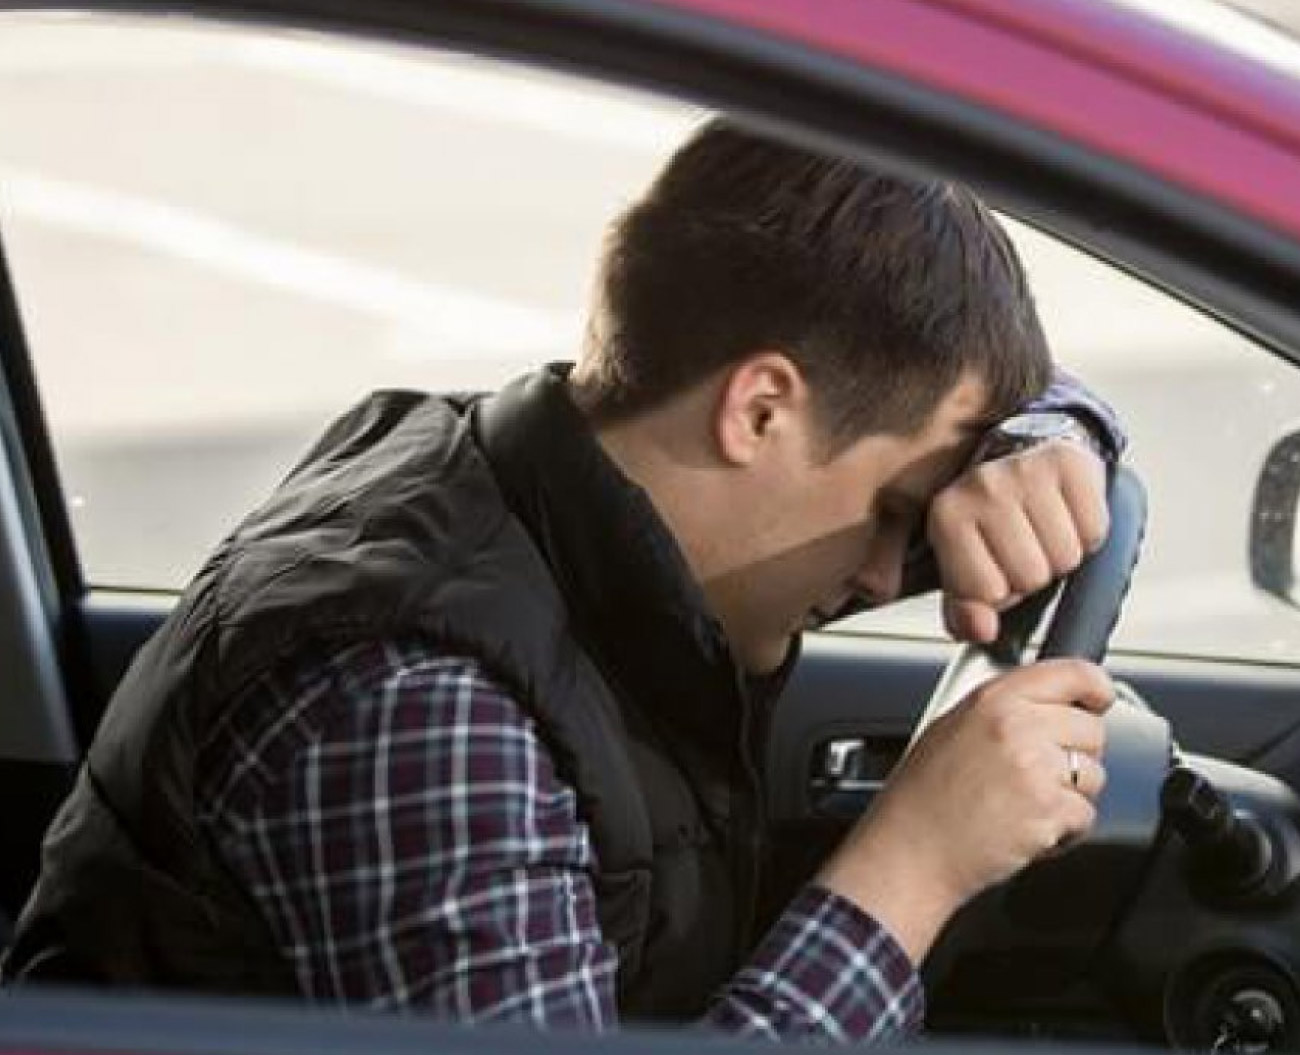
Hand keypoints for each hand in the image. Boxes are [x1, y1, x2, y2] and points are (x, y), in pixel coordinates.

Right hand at [816, 659, 1112, 962]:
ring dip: (1070, 795)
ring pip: (1093, 775)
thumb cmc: (921, 798)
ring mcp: (1035, 768)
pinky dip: (1064, 830)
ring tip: (1026, 805)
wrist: (910, 851)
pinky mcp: (1049, 810)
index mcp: (993, 700)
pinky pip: (1085, 815)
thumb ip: (1002, 710)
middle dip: (1075, 755)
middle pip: (1092, 729)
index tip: (1099, 700)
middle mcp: (1018, 727)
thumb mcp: (951, 728)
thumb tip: (1048, 706)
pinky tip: (1028, 828)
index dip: (1096, 689)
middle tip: (1039, 774)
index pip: (1074, 674)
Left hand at [927, 440, 1108, 642]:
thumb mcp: (965, 567)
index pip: (987, 592)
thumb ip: (963, 610)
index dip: (999, 591)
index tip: (996, 567)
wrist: (1023, 458)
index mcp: (947, 516)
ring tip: (1044, 529)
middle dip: (1033, 574)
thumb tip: (982, 630)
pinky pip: (1094, 531)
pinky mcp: (1067, 462)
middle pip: (1031, 576)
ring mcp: (1024, 470)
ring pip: (1065, 558)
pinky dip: (1087, 532)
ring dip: (1061, 555)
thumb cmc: (991, 523)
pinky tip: (1066, 513)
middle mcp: (980, 487)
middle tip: (1025, 546)